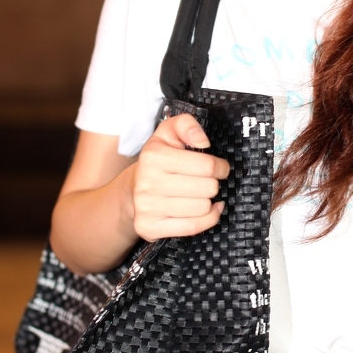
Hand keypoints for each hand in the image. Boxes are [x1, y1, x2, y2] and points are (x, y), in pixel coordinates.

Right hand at [130, 112, 229, 241]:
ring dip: (208, 202)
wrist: (132, 190)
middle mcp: (147, 181)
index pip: (206, 165)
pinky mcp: (149, 227)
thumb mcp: (168, 133)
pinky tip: (208, 210)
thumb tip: (203, 141)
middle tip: (207, 182)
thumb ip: (186, 125)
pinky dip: (207, 219)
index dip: (220, 167)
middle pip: (207, 188)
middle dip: (213, 184)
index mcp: (154, 155)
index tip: (220, 168)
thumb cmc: (158, 161)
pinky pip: (192, 227)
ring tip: (201, 195)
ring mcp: (146, 207)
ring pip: (202, 208)